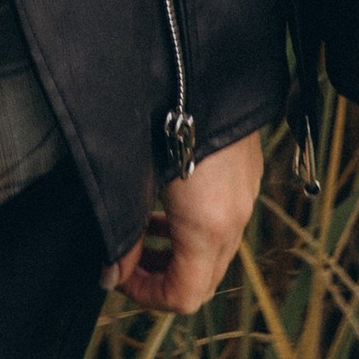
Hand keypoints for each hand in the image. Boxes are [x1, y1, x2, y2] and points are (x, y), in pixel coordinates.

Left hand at [102, 130, 262, 312]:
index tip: (117, 276)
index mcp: (208, 228)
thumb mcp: (135, 181)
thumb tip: (111, 271)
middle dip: (163, 278)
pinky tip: (168, 199)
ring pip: (216, 251)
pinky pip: (225, 219)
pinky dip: (195, 226)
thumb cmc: (160, 119)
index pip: (184, 296)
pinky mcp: (247, 171)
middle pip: (204, 280)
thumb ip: (124, 233)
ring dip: (179, 252)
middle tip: (128, 260)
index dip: (146, 296)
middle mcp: (236, 218)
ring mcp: (246, 194)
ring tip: (145, 229)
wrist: (195, 62)